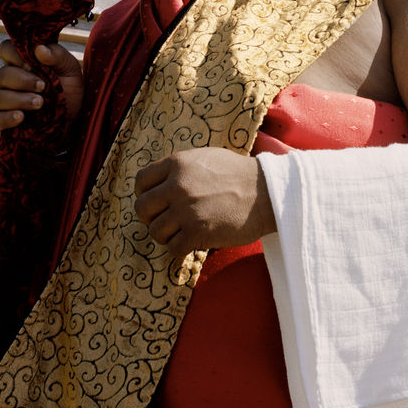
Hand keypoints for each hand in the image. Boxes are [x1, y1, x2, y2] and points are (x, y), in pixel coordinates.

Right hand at [0, 39, 83, 132]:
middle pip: (2, 75)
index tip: (31, 64)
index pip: (6, 49)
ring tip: (39, 103)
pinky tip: (21, 117)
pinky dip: (5, 118)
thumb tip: (39, 49)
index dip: (14, 54)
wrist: (74, 118)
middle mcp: (8, 80)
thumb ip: (57, 56)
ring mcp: (3, 101)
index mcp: (21, 62)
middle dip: (22, 81)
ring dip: (18, 100)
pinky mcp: (2, 121)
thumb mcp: (70, 70)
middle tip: (43, 87)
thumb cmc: (69, 89)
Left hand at [133, 148, 275, 259]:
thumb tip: (160, 181)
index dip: (144, 193)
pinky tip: (191, 243)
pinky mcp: (197, 233)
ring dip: (165, 235)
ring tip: (180, 233)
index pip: (141, 181)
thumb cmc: (239, 174)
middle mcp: (178, 186)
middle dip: (150, 217)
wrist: (266, 193)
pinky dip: (179, 250)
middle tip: (165, 220)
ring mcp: (186, 210)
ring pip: (155, 231)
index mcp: (178, 164)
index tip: (154, 202)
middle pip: (142, 208)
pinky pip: (172, 249)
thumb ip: (181, 168)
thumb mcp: (206, 158)